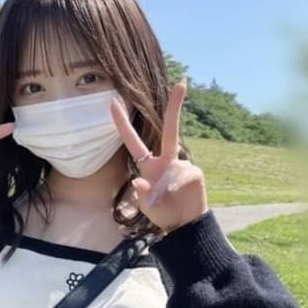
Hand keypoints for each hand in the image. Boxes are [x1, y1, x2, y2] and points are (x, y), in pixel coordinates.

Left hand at [110, 78, 208, 233]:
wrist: (184, 225)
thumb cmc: (162, 212)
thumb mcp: (147, 206)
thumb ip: (143, 194)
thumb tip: (139, 179)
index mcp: (149, 164)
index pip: (133, 141)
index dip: (122, 123)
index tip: (112, 102)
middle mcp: (166, 160)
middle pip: (170, 128)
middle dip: (176, 106)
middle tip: (182, 82)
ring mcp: (181, 165)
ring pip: (172, 167)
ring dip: (166, 186)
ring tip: (166, 201)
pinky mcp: (194, 173)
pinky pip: (182, 176)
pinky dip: (176, 187)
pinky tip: (175, 195)